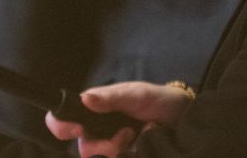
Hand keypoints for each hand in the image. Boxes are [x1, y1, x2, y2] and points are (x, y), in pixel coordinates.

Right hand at [44, 81, 194, 157]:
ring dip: (117, 149)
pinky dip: (130, 155)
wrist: (186, 118)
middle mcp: (99, 129)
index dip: (61, 126)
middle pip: (84, 147)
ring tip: (136, 136)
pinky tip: (143, 144)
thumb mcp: (136, 94)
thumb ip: (111, 98)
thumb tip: (85, 99)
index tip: (77, 129)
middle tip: (124, 134)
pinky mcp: (127, 156)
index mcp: (94, 109)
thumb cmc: (158, 100)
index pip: (63, 119)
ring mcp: (113, 145)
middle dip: (102, 145)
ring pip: (101, 157)